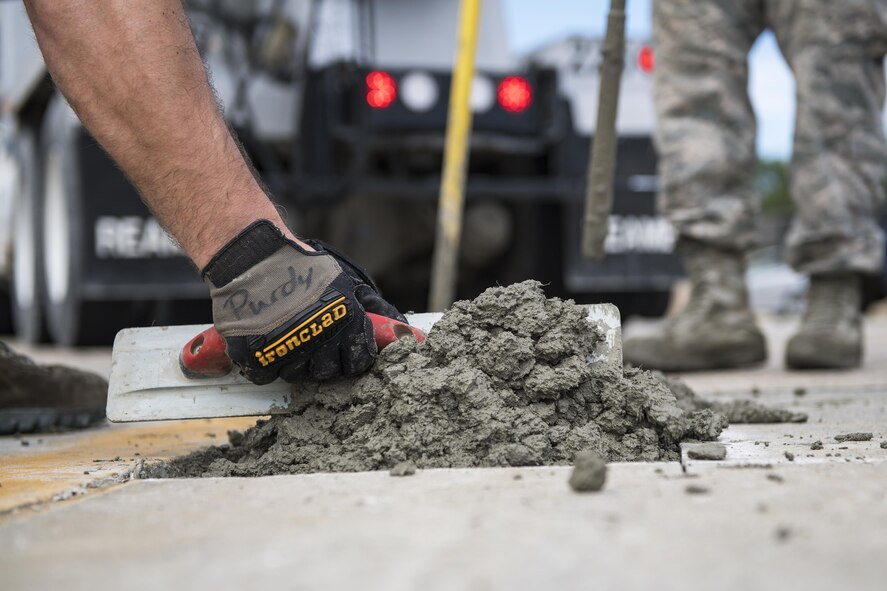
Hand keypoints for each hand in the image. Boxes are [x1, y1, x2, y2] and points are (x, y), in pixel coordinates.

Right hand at [202, 220, 402, 383]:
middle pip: (328, 371)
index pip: (359, 360)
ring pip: (297, 374)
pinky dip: (266, 362)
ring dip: (294, 360)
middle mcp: (319, 337)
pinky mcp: (256, 354)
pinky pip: (267, 375)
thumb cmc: (303, 268)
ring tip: (288, 334)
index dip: (351, 354)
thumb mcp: (345, 282)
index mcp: (346, 320)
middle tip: (312, 337)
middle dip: (323, 358)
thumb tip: (405, 331)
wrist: (253, 257)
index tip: (341, 346)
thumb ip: (375, 309)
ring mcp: (286, 348)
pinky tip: (268, 341)